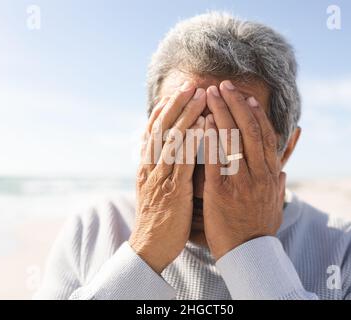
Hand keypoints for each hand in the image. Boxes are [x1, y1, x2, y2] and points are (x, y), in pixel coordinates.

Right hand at [129, 81, 205, 272]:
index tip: (175, 92)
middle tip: (190, 84)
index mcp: (146, 166)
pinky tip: (203, 125)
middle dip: (176, 104)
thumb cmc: (158, 217)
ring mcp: (160, 177)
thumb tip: (166, 151)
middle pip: (162, 128)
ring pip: (172, 139)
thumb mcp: (153, 188)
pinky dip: (192, 140)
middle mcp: (150, 167)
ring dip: (186, 114)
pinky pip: (182, 161)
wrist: (150, 246)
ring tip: (200, 96)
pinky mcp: (172, 190)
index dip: (164, 110)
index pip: (153, 131)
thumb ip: (159, 168)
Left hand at [203, 81, 285, 259]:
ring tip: (209, 93)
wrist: (248, 253)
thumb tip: (281, 170)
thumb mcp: (275, 204)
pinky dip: (210, 137)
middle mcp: (259, 172)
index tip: (248, 97)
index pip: (265, 136)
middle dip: (236, 103)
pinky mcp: (221, 189)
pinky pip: (215, 158)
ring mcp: (241, 180)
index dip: (256, 114)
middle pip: (249, 129)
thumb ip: (277, 185)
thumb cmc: (258, 228)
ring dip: (220, 112)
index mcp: (270, 174)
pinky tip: (201, 121)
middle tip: (224, 85)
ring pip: (232, 138)